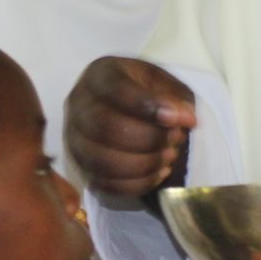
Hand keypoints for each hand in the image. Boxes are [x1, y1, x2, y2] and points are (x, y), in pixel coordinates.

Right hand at [63, 58, 195, 207]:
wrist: (126, 107)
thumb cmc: (144, 91)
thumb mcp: (162, 82)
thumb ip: (174, 97)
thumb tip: (186, 119)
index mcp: (99, 75)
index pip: (115, 89)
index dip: (146, 106)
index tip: (177, 119)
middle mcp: (78, 105)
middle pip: (106, 127)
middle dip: (148, 139)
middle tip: (175, 139)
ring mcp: (74, 138)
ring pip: (102, 160)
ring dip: (144, 164)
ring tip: (169, 157)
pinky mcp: (81, 166)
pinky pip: (105, 183)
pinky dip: (137, 184)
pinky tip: (160, 174)